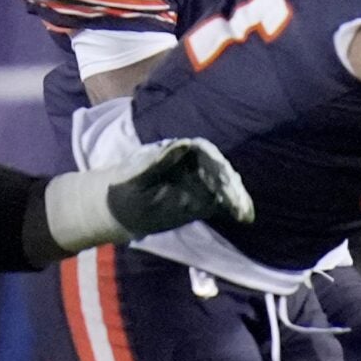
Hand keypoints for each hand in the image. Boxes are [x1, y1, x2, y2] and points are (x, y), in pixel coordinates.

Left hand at [104, 138, 252, 235]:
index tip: (226, 180)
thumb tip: (185, 143)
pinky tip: (244, 217)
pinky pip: (223, 201)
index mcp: (178, 152)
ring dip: (237, 198)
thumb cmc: (123, 190)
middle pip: (220, 170)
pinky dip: (234, 208)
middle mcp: (194, 164)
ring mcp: (201, 182)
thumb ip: (160, 161)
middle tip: (239, 205)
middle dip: (232, 187)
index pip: (206, 154)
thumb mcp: (136, 176)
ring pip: (226, 186)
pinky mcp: (204, 198)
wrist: (116, 208)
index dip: (219, 166)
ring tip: (244, 214)